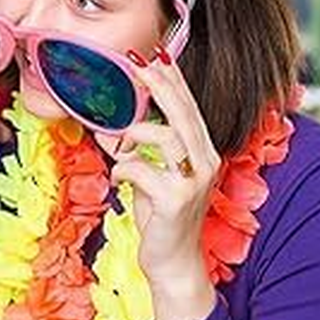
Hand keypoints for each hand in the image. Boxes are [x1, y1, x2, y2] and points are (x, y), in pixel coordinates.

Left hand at [99, 50, 217, 319]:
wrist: (174, 264)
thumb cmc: (162, 221)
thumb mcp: (152, 179)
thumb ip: (142, 153)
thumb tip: (115, 128)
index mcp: (202, 153)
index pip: (189, 108)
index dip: (173, 80)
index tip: (156, 54)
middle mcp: (205, 162)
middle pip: (183, 112)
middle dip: (160, 84)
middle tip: (139, 63)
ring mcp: (194, 181)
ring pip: (165, 135)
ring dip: (133, 135)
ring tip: (118, 148)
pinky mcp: (177, 200)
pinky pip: (143, 169)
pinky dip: (123, 169)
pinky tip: (119, 178)